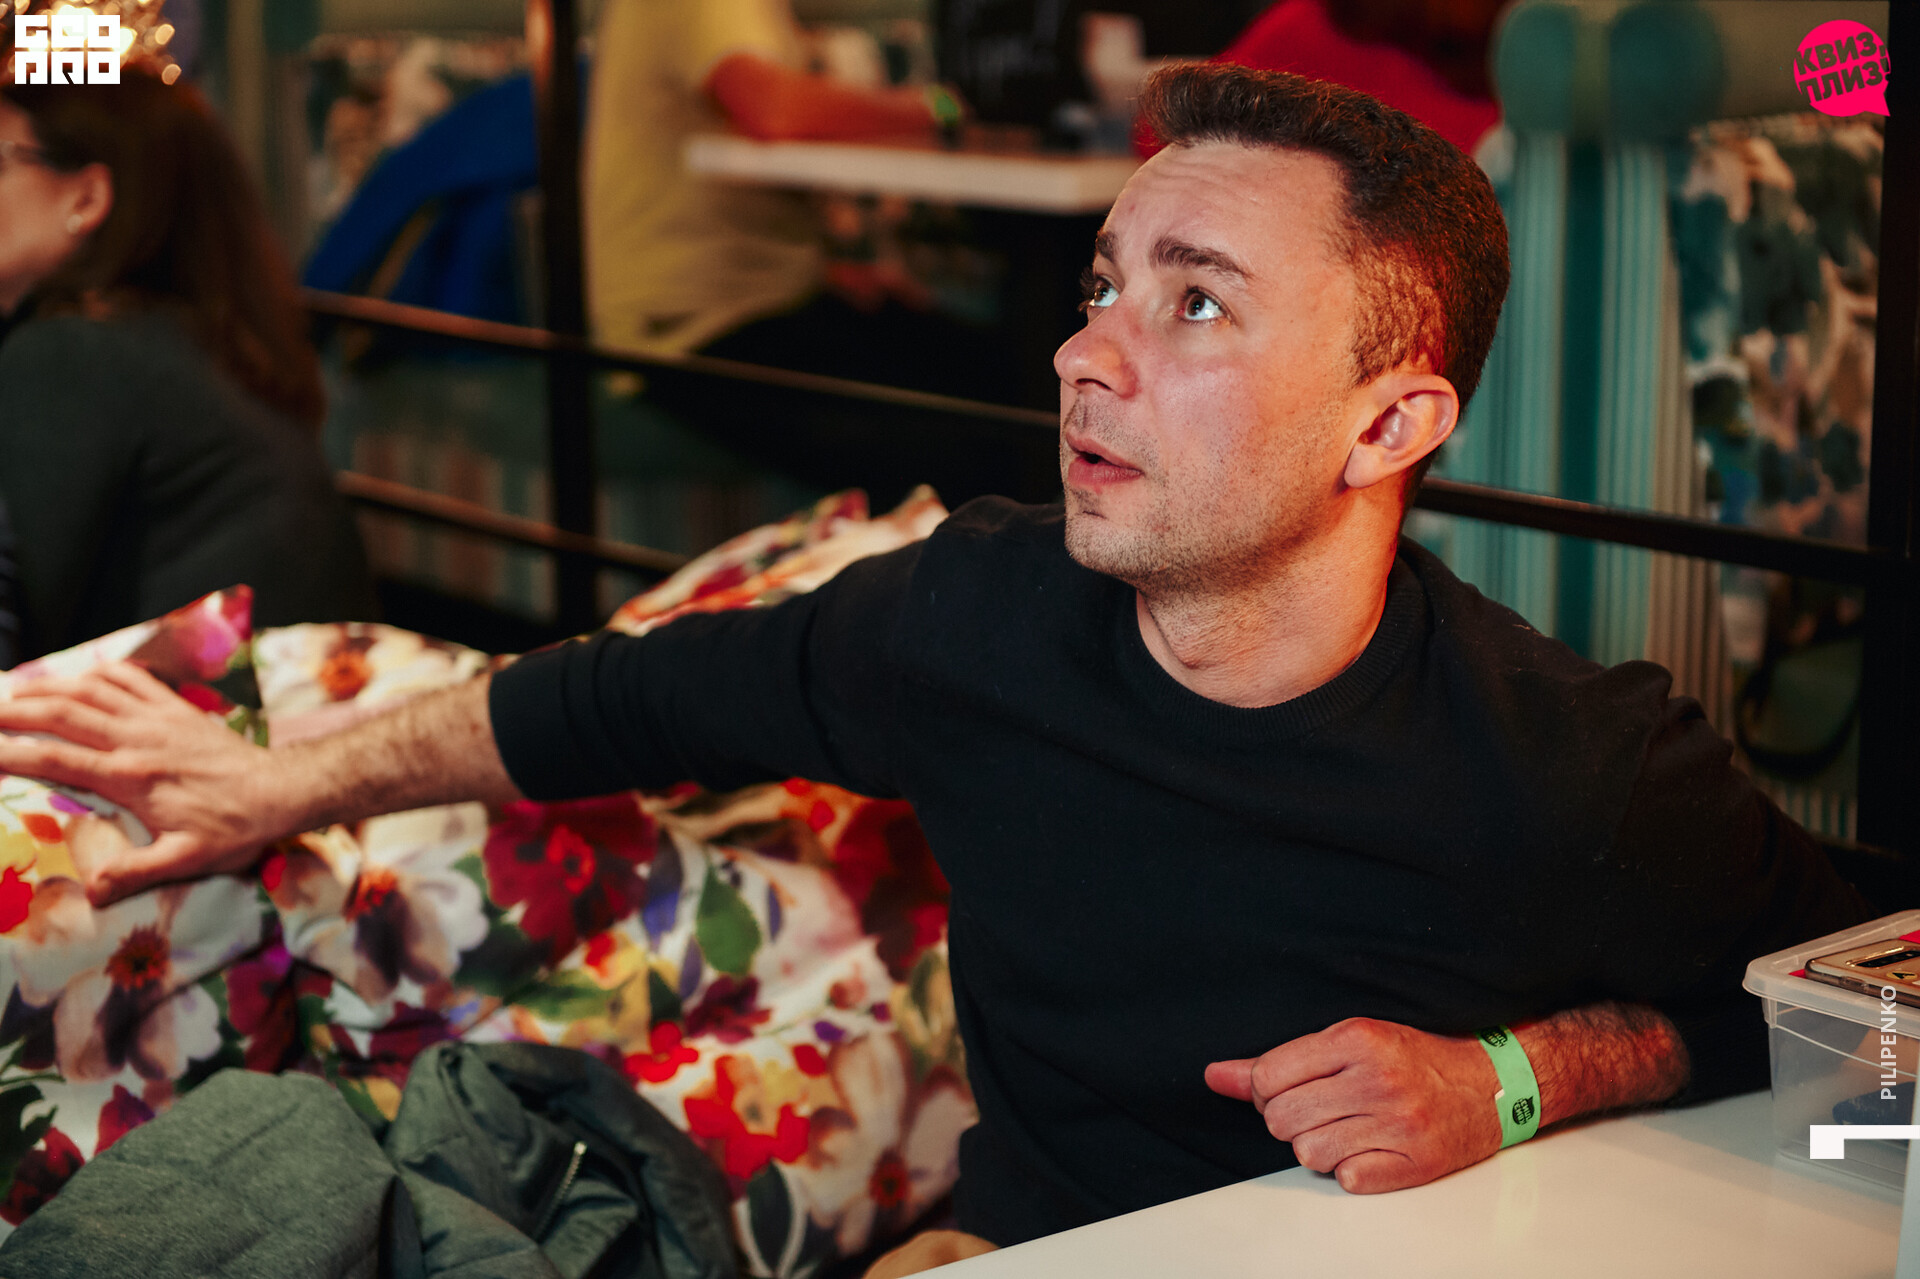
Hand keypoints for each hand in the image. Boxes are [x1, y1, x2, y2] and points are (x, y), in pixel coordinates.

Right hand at [0, 660, 289, 904]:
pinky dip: (96, 672)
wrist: (283, 790)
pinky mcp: (176, 708)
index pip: (57, 759)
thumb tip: (91, 892)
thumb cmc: (235, 828)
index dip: (14, 753)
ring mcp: (157, 717)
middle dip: (16, 711)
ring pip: (90, 689)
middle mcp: (138, 739)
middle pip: (63, 713)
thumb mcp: (188, 859)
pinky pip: (130, 679)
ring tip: (12, 692)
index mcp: (132, 777)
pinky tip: (76, 677)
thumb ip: (137, 872)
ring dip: (47, 686)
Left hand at [1205, 1017, 1501, 1192]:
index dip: (1267, 1089)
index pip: (1268, 1076)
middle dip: (1289, 1117)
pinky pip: (1347, 1179)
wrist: (1492, 1083)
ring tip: (1346, 1126)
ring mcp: (1398, 1123)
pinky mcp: (1416, 1162)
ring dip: (1318, 1145)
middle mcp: (1377, 1079)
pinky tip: (1370, 1147)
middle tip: (1320, 1107)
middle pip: (1281, 1118)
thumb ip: (1276, 1061)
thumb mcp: (1347, 1041)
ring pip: (1307, 1153)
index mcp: (1357, 1039)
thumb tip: (1214, 1076)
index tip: (1288, 1087)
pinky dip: (1351, 1169)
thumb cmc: (1413, 1058)